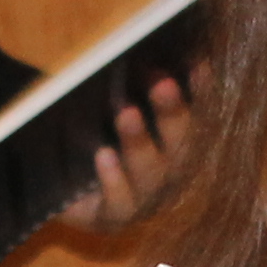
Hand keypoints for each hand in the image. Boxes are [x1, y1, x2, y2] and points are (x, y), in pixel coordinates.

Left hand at [59, 72, 201, 233]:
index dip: (202, 94)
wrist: (64, 192)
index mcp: (179, 144)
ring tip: (127, 114)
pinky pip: (119, 204)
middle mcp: (170, 174)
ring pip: (151, 174)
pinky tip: (103, 156)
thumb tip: (147, 49)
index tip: (198, 65)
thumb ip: (136, 86)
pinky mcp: (113, 217)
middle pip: (180, 146)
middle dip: (171, 113)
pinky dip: (113, 180)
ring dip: (140, 142)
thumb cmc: (98, 140)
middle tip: (162, 83)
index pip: (198, 116)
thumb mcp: (114, 108)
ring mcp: (145, 199)